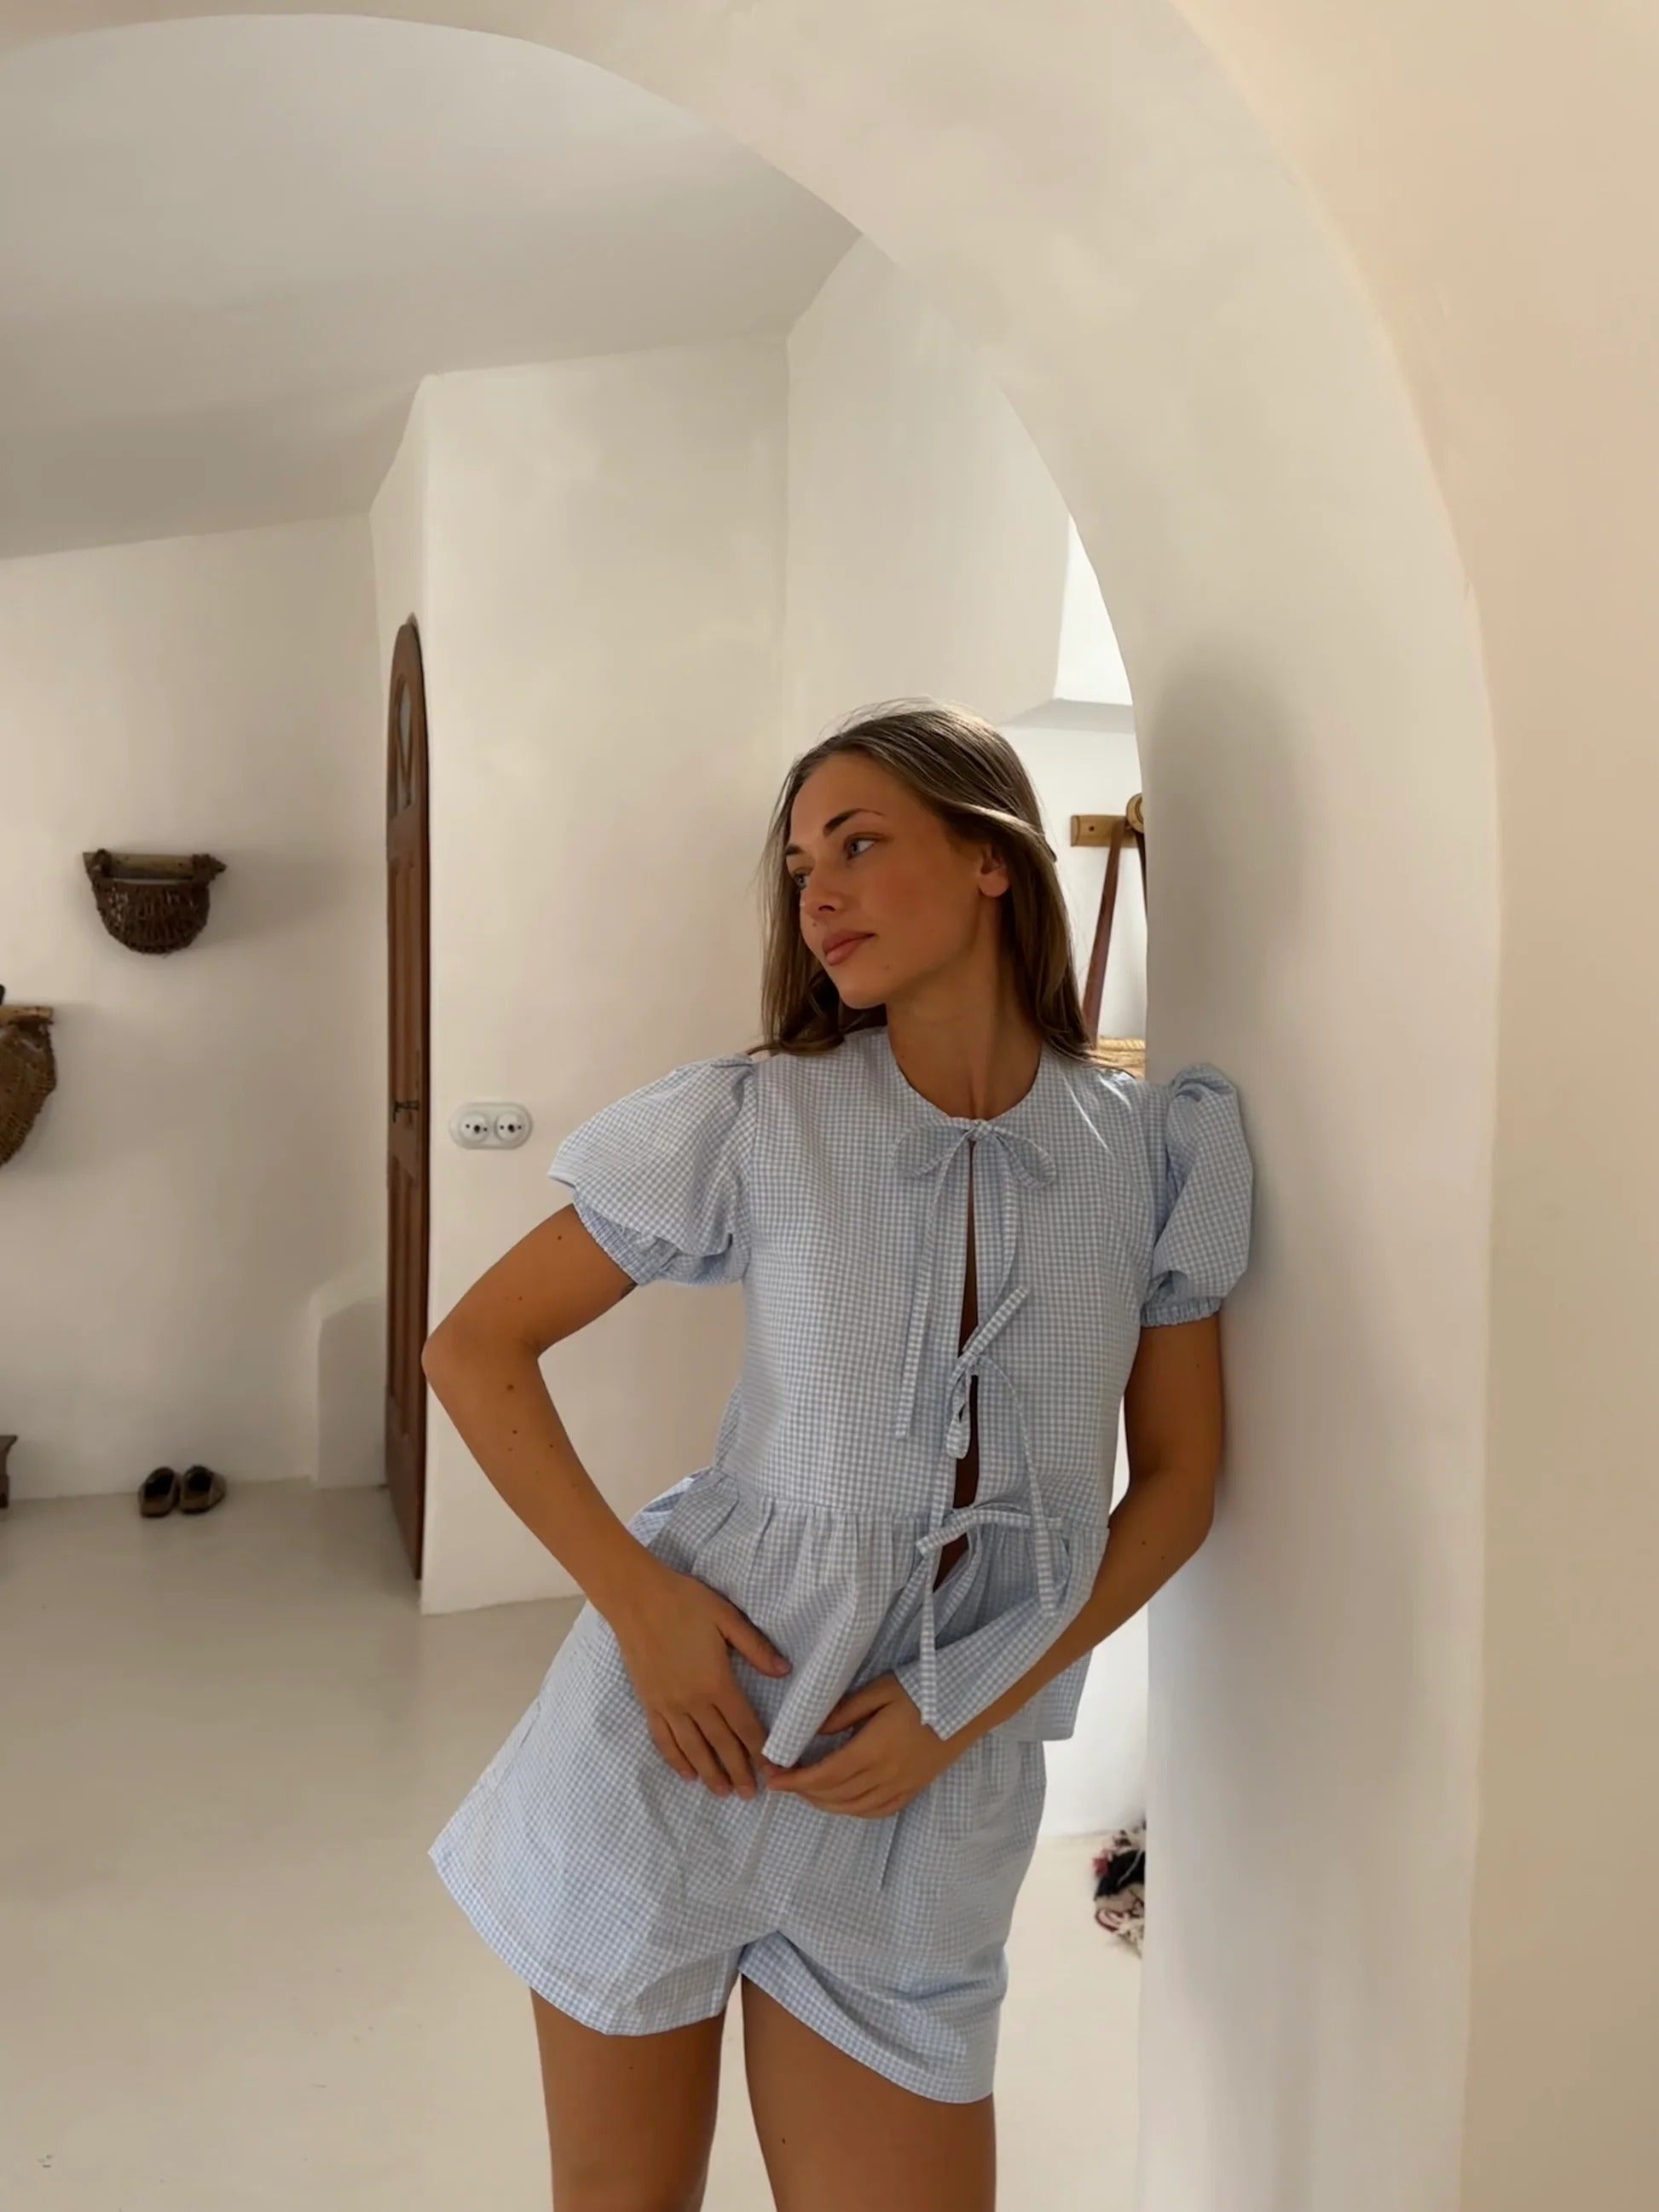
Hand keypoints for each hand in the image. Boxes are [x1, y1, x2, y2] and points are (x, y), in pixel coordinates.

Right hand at [608, 1560, 789, 1800]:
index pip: (744, 1725)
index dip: (759, 1750)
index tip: (772, 1771)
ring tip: (723, 1793)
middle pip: (720, 1744)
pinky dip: (676, 1760)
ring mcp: (668, 1705)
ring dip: (710, 1773)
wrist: (636, 1598)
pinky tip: (687, 1773)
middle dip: (738, 1771)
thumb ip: (756, 1647)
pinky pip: (664, 1739)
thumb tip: (784, 1671)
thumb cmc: (685, 1602)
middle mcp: (693, 1701)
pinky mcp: (649, 1702)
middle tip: (750, 1795)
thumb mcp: (727, 1617)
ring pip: (693, 1749)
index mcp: (717, 1681)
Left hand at [759, 1674, 962, 1817]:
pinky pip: (878, 1811)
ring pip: (854, 1808)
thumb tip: (813, 1731)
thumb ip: (844, 1712)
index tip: (773, 1777)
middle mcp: (885, 1776)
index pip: (824, 1775)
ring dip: (825, 1804)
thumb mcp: (879, 1690)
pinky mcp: (915, 1789)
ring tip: (807, 1791)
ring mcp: (902, 1786)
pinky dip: (855, 1811)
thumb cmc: (922, 1690)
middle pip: (835, 1796)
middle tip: (783, 1781)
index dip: (795, 1780)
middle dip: (804, 1792)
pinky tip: (844, 1803)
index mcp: (872, 1750)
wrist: (969, 1704)